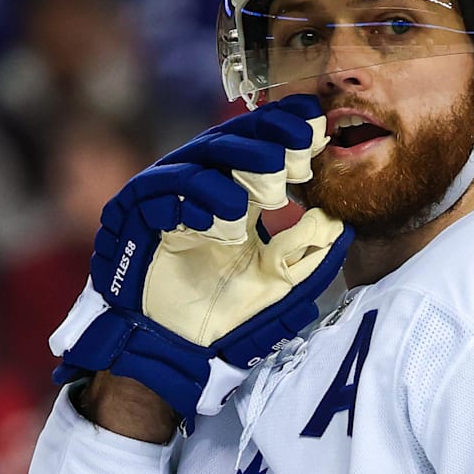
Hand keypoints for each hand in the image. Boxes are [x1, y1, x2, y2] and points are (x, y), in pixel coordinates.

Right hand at [48, 95, 352, 431]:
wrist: (175, 349)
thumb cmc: (224, 314)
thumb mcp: (278, 284)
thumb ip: (307, 256)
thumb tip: (340, 225)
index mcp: (231, 191)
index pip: (256, 143)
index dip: (284, 128)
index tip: (317, 124)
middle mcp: (197, 185)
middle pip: (229, 140)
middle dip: (267, 139)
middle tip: (298, 151)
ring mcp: (164, 195)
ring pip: (198, 159)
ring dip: (236, 168)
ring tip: (269, 193)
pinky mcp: (132, 212)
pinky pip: (160, 191)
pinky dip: (191, 199)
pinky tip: (219, 220)